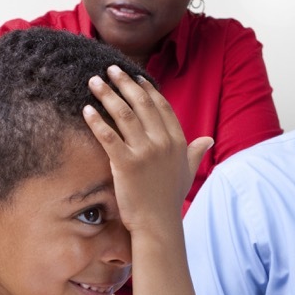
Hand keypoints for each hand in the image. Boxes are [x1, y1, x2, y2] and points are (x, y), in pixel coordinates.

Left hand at [84, 65, 211, 232]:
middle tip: (109, 69)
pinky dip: (96, 121)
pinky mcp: (126, 164)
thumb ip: (195, 153)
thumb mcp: (187, 172)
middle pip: (141, 103)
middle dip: (123, 82)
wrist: (158, 224)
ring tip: (93, 82)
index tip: (134, 76)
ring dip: (107, 94)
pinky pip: (108, 136)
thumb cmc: (169, 200)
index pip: (161, 106)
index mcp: (177, 141)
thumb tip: (208, 140)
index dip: (146, 89)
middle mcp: (162, 142)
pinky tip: (86, 110)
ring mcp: (145, 152)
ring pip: (123, 114)